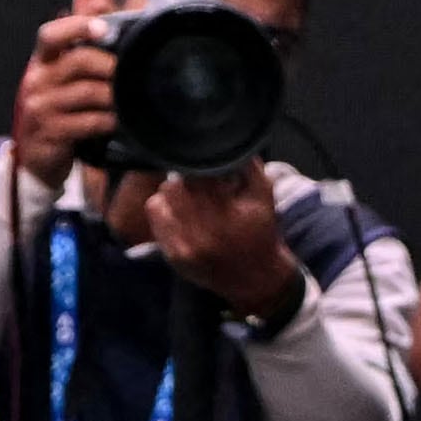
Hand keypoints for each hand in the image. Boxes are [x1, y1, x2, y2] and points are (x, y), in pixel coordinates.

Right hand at [10, 0, 118, 191]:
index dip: (77, 26)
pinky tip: (117, 122)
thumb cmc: (60, 107)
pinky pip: (89, 122)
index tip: (102, 27)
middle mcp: (38, 79)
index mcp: (43, 60)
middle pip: (79, 62)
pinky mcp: (51, 133)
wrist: (36, 158)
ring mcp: (42, 107)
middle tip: (128, 74)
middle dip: (110, 66)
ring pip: (89, 93)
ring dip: (114, 97)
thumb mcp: (66, 68)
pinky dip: (108, 121)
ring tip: (127, 100)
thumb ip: (83, 28)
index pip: (52, 34)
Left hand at [142, 159, 302, 322]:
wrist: (255, 279)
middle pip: (176, 185)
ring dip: (174, 193)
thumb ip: (248, 165)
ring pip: (163, 197)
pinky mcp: (173, 255)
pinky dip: (165, 208)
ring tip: (191, 199)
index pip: (198, 175)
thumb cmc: (260, 232)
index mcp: (227, 216)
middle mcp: (203, 235)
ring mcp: (185, 247)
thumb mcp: (264, 195)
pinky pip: (155, 216)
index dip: (202, 167)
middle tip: (200, 184)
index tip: (209, 170)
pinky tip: (181, 213)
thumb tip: (225, 142)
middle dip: (188, 180)